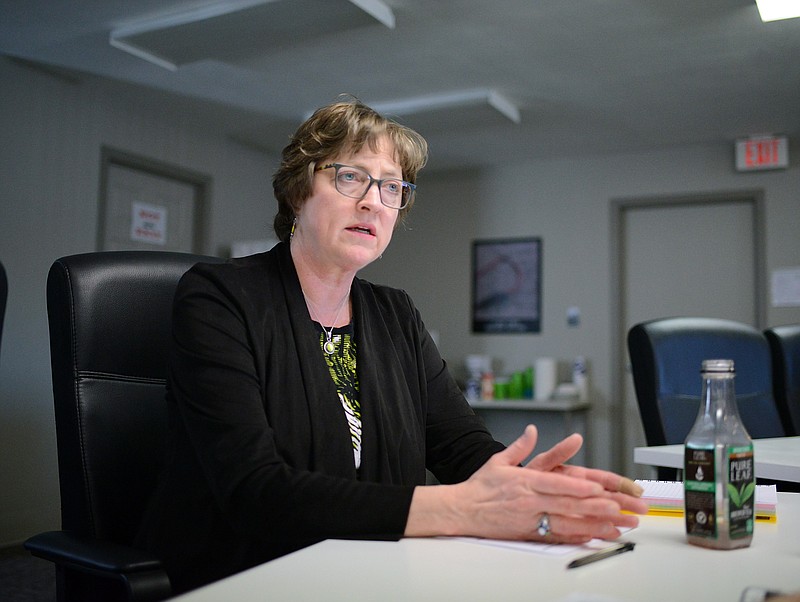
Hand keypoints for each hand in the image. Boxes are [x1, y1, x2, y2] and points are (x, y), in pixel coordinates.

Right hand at [436, 425, 647, 543]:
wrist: (462, 510)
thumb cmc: (480, 486)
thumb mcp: (499, 461)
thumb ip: (520, 446)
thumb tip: (532, 432)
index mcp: (525, 481)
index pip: (558, 484)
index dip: (581, 488)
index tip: (601, 489)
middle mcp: (530, 501)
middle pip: (568, 505)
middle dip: (596, 508)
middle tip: (620, 509)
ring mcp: (530, 519)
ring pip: (567, 523)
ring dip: (593, 525)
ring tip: (616, 526)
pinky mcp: (528, 533)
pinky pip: (557, 536)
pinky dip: (576, 537)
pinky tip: (593, 537)